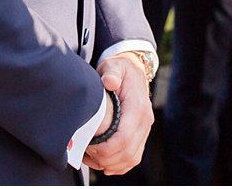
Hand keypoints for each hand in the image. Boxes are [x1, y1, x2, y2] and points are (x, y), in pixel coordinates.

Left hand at [83, 52, 153, 173]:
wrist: (135, 69)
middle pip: (127, 152)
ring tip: (92, 158)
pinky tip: (104, 163)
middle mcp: (145, 121)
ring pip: (131, 158)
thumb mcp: (114, 65)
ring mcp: (145, 129)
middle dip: (105, 159)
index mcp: (138, 107)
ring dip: (111, 164)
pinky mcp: (142, 134)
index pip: (123, 138)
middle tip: (86, 154)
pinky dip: (119, 165)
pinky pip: (133, 158)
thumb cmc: (120, 69)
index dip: (105, 148)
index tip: (89, 147)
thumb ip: (111, 73)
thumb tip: (110, 82)